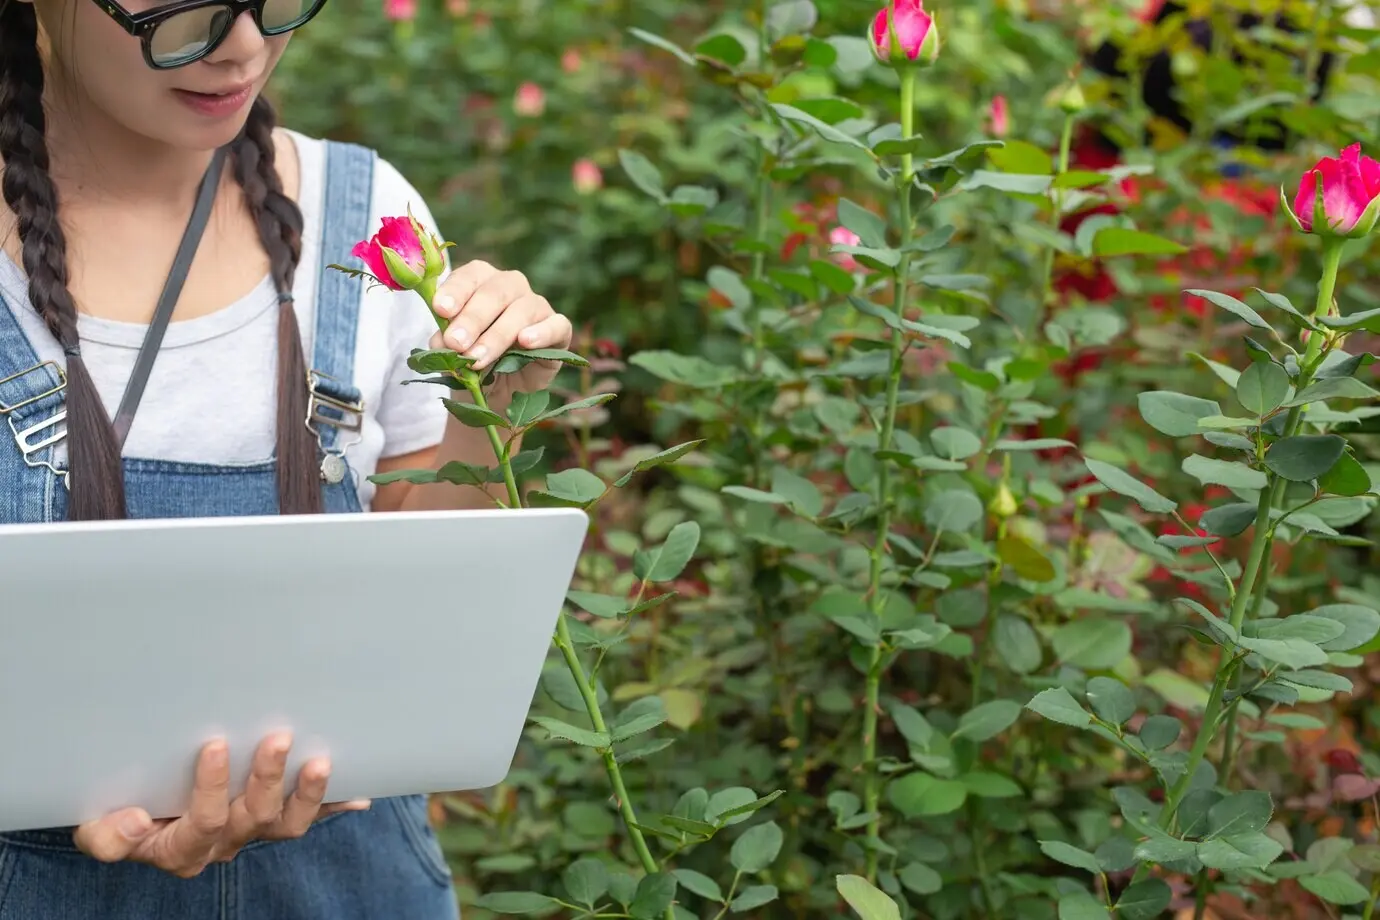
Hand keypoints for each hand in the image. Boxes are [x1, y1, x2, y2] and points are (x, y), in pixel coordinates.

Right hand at [73, 734, 368, 877]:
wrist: (134, 817)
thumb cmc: (118, 812)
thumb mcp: (96, 825)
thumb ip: (109, 835)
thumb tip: (136, 822)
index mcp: (182, 846)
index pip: (205, 821)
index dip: (213, 787)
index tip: (217, 745)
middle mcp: (223, 842)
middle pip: (254, 818)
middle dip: (268, 779)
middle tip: (277, 738)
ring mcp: (250, 831)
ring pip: (286, 823)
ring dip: (308, 794)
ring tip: (320, 762)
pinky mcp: (271, 817)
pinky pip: (307, 816)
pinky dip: (334, 804)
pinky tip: (360, 794)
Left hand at [428, 260, 573, 399]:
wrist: (496, 391)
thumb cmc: (472, 361)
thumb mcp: (451, 353)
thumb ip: (445, 342)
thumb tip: (442, 340)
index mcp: (481, 282)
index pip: (470, 276)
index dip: (455, 291)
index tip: (440, 310)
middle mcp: (511, 287)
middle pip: (495, 292)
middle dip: (473, 319)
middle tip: (455, 343)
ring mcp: (537, 306)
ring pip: (522, 310)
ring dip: (497, 335)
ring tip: (478, 359)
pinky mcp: (559, 330)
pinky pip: (557, 325)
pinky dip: (542, 332)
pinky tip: (526, 341)